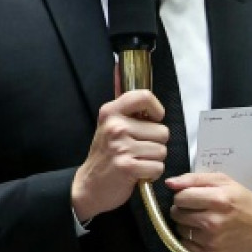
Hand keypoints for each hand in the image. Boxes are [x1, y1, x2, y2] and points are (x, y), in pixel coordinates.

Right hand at [71, 90, 168, 222]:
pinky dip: (150, 173)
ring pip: (162, 150)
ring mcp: (121, 146)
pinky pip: (157, 167)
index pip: (144, 96)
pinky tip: (136, 172)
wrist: (88, 186)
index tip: (152, 119)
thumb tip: (120, 65)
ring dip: (153, 160)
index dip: (156, 109)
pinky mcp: (127, 166)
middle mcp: (116, 126)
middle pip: (162, 131)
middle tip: (137, 150)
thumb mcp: (109, 124)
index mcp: (111, 111)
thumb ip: (122, 101)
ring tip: (136, 161)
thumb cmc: (105, 155)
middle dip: (155, 144)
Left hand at [167, 172, 251, 251]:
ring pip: (179, 229)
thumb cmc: (245, 204)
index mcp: (219, 199)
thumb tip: (170, 183)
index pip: (181, 197)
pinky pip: (184, 245)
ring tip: (203, 221)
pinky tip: (204, 234)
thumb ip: (196, 179)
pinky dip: (190, 239)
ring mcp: (211, 242)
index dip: (184, 195)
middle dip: (184, 209)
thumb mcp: (226, 182)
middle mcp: (214, 222)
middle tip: (198, 209)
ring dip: (186, 224)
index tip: (193, 197)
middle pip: (177, 213)